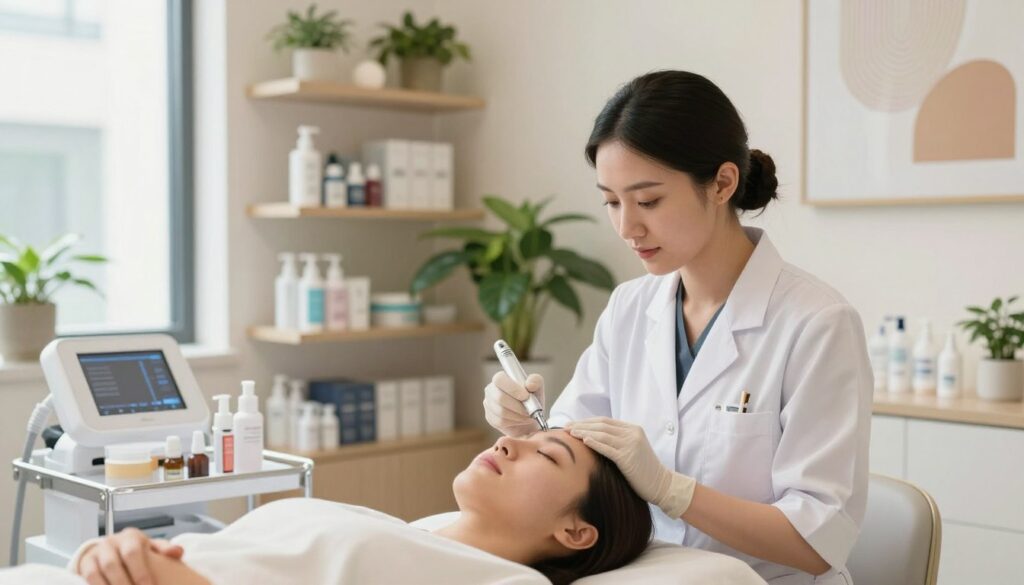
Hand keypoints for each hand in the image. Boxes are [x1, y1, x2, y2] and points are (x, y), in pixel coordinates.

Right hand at [77, 527, 183, 584]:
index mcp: (130, 536)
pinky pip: (89, 579)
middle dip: (124, 583)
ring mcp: (95, 553)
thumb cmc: (137, 551)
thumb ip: (164, 550)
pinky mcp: (84, 564)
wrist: (111, 550)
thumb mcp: (151, 548)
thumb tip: (178, 552)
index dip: (140, 572)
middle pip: (113, 565)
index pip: (133, 553)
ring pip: (98, 573)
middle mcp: (111, 542)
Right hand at [483, 371, 545, 436]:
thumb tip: (529, 384)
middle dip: (518, 406)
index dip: (513, 388)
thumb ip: (535, 381)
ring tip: (527, 415)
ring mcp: (488, 404)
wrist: (529, 417)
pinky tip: (520, 419)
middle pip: (499, 397)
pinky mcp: (490, 417)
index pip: (499, 379)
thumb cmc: (531, 399)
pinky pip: (500, 421)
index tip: (526, 396)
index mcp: (501, 378)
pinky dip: (514, 422)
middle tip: (529, 410)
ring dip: (518, 415)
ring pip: (501, 411)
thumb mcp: (537, 388)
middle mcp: (491, 390)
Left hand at [568, 417, 695, 518]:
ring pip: (602, 434)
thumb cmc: (644, 470)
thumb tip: (594, 439)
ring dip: (584, 432)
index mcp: (633, 429)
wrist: (662, 484)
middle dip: (582, 425)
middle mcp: (632, 433)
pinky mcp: (628, 457)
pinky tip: (584, 441)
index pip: (604, 421)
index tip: (572, 424)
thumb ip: (617, 441)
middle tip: (566, 428)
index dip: (587, 421)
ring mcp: (631, 444)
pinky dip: (594, 443)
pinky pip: (607, 448)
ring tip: (570, 433)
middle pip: (601, 425)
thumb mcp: (632, 449)